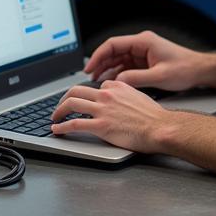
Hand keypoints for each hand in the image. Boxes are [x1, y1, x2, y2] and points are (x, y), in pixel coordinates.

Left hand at [50, 80, 169, 153]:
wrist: (160, 128)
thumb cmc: (155, 117)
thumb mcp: (140, 96)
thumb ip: (126, 95)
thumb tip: (120, 102)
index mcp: (117, 87)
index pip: (96, 86)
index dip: (88, 95)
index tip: (84, 102)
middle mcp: (107, 95)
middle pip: (76, 90)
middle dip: (64, 98)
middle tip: (60, 106)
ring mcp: (102, 110)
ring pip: (71, 103)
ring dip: (59, 110)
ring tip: (54, 117)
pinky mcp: (101, 126)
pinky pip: (74, 124)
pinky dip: (62, 126)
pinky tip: (57, 129)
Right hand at [84, 30, 204, 90]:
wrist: (200, 71)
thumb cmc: (185, 69)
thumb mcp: (159, 77)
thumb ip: (136, 79)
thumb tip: (117, 82)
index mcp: (143, 41)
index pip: (113, 44)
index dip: (98, 55)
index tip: (89, 67)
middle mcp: (141, 44)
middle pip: (113, 51)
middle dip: (100, 63)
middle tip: (89, 76)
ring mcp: (143, 53)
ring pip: (118, 59)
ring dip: (108, 69)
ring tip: (97, 81)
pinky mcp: (145, 62)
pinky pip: (126, 66)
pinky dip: (117, 73)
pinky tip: (111, 82)